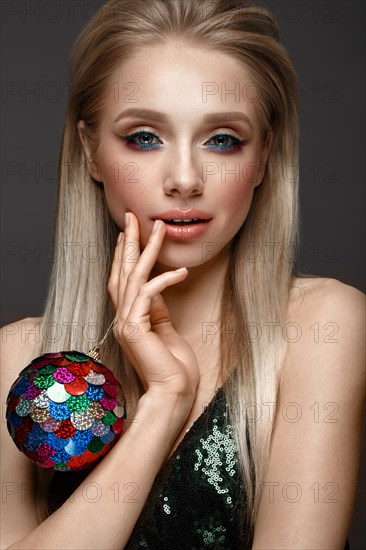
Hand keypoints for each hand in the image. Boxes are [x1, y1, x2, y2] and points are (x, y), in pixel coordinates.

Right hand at [108, 212, 199, 400]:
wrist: (173, 394)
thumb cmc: (173, 367)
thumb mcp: (165, 330)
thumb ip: (156, 310)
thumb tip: (156, 289)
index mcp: (128, 319)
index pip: (122, 280)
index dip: (123, 255)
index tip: (129, 233)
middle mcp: (122, 318)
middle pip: (122, 272)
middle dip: (128, 242)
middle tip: (133, 216)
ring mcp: (126, 324)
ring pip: (134, 277)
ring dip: (147, 250)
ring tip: (159, 228)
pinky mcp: (135, 329)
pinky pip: (149, 295)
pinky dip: (164, 280)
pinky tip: (181, 271)